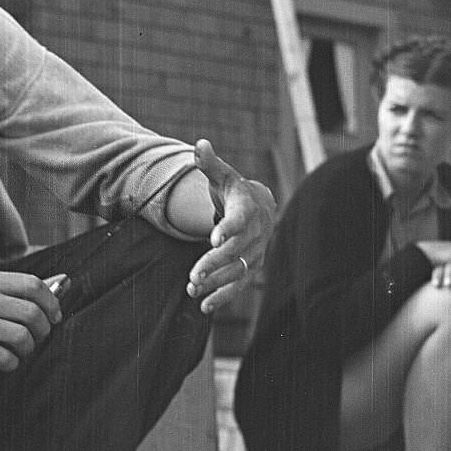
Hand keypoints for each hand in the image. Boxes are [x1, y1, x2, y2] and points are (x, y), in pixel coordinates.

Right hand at [0, 271, 63, 379]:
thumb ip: (29, 291)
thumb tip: (65, 281)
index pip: (34, 284)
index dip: (52, 304)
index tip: (54, 318)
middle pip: (32, 312)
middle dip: (42, 331)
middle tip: (35, 340)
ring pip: (22, 337)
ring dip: (27, 350)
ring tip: (17, 352)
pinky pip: (6, 358)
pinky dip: (10, 364)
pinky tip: (0, 361)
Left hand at [187, 139, 275, 313]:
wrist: (259, 208)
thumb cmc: (233, 190)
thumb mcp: (222, 175)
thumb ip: (208, 163)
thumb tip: (200, 144)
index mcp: (247, 208)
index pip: (239, 220)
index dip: (228, 229)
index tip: (213, 239)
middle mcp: (255, 234)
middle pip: (236, 251)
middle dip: (214, 263)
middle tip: (193, 275)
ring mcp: (254, 254)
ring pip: (236, 272)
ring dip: (215, 283)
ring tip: (192, 290)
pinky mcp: (250, 269)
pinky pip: (239, 286)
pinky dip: (223, 297)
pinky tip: (204, 306)